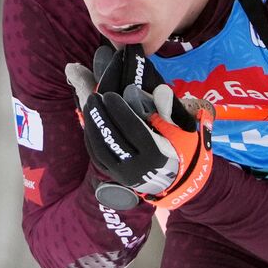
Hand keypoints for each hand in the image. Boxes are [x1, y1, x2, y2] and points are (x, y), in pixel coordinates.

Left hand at [66, 51, 214, 209]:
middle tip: (95, 97)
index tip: (110, 95)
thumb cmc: (174, 148)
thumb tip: (160, 88)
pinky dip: (91, 139)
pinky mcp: (113, 177)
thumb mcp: (177, 130)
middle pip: (114, 139)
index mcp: (156, 154)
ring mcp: (123, 174)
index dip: (120, 111)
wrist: (168, 179)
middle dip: (102, 116)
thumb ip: (166, 109)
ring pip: (101, 150)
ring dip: (93, 126)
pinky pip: (97, 158)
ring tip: (90, 106)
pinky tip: (90, 123)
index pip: (134, 129)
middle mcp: (138, 167)